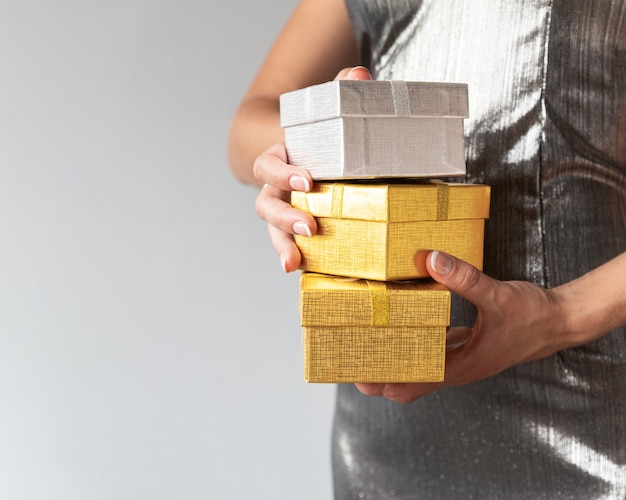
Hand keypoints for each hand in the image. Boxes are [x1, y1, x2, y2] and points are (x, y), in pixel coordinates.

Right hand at [253, 66, 371, 271]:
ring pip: (272, 229)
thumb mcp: (327, 113)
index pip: (269, 164)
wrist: (304, 154)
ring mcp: (283, 209)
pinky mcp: (295, 227)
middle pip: (266, 203)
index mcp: (280, 157)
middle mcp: (276, 186)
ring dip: (282, 244)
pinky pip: (288, 243)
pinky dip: (291, 256)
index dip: (283, 172)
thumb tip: (358, 76)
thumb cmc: (318, 136)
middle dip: (284, 216)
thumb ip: (341, 91)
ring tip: (293, 261)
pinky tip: (299, 270)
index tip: (306, 179)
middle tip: (309, 226)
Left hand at [356, 251, 570, 402]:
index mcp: (461, 366)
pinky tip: (405, 326)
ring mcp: (461, 360)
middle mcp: (457, 368)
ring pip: (419, 369)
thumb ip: (464, 278)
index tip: (355, 372)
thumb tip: (430, 259)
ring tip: (369, 344)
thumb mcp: (497, 294)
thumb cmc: (533, 315)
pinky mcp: (466, 348)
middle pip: (408, 383)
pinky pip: (433, 353)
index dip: (381, 381)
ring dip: (394, 361)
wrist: (560, 321)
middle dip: (379, 376)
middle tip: (351, 359)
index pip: (410, 384)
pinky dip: (415, 345)